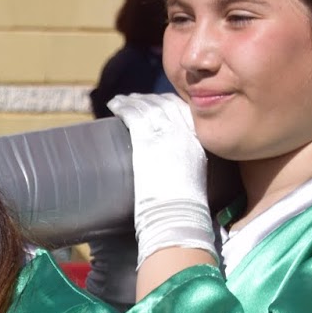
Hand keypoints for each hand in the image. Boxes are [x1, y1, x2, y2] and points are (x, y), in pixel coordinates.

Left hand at [107, 93, 215, 265]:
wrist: (176, 213)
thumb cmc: (183, 206)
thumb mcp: (193, 176)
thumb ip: (186, 162)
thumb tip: (174, 165)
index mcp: (198, 140)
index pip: (183, 110)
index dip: (167, 102)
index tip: (157, 101)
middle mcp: (184, 131)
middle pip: (164, 104)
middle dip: (149, 99)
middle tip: (135, 98)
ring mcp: (165, 133)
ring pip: (146, 107)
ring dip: (132, 101)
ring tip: (120, 101)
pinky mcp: (146, 139)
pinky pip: (132, 115)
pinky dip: (121, 107)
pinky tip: (113, 104)